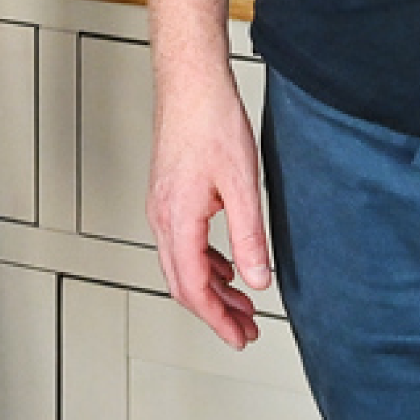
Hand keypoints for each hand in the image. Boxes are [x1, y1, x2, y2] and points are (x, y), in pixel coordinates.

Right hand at [148, 64, 273, 348]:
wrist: (190, 83)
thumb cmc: (210, 122)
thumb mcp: (242, 185)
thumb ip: (249, 238)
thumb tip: (257, 280)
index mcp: (177, 219)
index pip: (193, 288)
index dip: (217, 319)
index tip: (239, 336)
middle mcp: (162, 216)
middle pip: (183, 283)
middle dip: (215, 312)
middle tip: (244, 329)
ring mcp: (162, 205)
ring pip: (181, 264)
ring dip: (212, 289)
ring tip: (241, 304)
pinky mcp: (169, 194)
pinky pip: (182, 243)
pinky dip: (205, 264)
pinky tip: (226, 265)